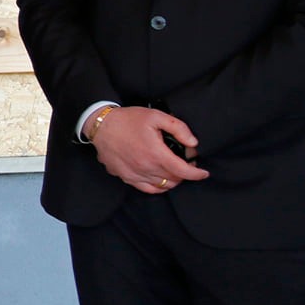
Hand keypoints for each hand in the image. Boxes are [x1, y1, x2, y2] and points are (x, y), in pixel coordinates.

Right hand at [90, 106, 208, 194]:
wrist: (100, 125)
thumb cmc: (127, 119)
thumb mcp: (156, 116)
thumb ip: (178, 128)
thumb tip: (193, 144)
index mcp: (156, 153)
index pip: (184, 171)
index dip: (197, 174)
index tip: (203, 173)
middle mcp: (146, 168)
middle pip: (174, 179)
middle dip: (185, 174)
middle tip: (185, 164)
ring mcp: (135, 174)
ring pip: (162, 186)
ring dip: (172, 180)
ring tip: (173, 170)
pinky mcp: (125, 177)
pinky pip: (146, 189)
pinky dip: (157, 187)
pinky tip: (159, 179)